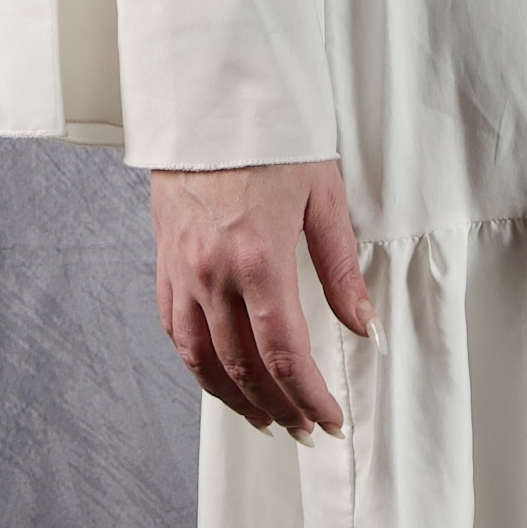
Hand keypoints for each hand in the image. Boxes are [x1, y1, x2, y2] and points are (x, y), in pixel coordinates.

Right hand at [151, 158, 373, 439]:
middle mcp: (214, 273)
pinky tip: (217, 376)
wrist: (212, 98)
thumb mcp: (324, 194)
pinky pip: (175, 329)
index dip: (308, 395)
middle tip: (304, 429)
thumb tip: (361, 323)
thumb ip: (341, 266)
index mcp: (259, 258)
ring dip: (234, 398)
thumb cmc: (273, 137)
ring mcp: (183, 270)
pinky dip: (196, 363)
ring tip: (263, 420)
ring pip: (202, 359)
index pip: (285, 353)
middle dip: (278, 407)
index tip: (330, 417)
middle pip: (244, 366)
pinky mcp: (165, 260)